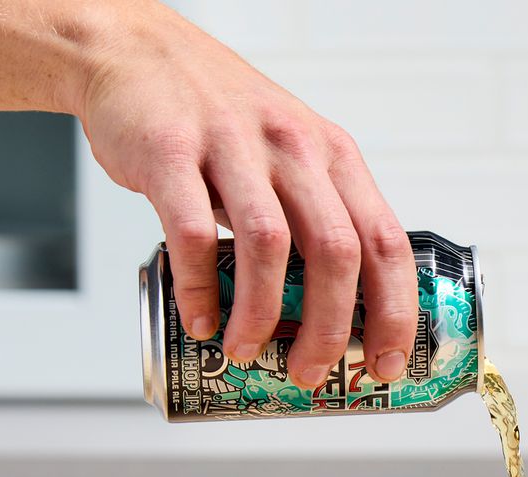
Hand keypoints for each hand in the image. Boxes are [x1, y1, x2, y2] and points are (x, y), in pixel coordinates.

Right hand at [76, 5, 415, 388]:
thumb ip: (316, 215)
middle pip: (336, 252)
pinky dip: (200, 289)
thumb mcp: (289, 153)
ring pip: (270, 246)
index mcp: (333, 155)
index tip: (385, 361)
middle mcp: (294, 146)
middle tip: (310, 372)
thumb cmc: (215, 119)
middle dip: (328, 327)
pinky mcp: (172, 153)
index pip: (385, 240)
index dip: (394, 309)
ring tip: (245, 351)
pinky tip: (199, 320)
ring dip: (261, 315)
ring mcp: (233, 146)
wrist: (132, 53)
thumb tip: (336, 313)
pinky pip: (194, 234)